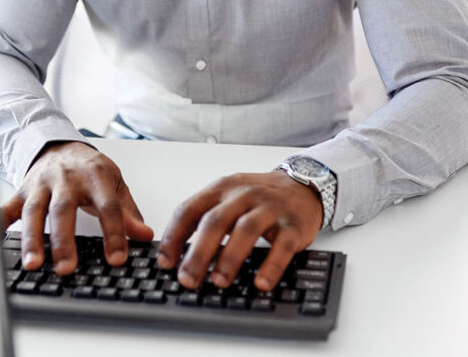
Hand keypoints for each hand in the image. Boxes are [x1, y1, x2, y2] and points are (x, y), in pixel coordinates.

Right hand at [0, 141, 152, 274]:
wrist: (60, 146)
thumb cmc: (90, 169)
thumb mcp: (115, 185)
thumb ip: (128, 211)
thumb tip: (144, 235)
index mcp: (95, 176)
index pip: (107, 206)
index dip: (114, 232)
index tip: (117, 258)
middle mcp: (66, 179)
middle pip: (63, 209)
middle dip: (64, 240)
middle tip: (67, 268)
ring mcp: (41, 184)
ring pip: (33, 211)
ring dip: (32, 238)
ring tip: (33, 264)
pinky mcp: (21, 190)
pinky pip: (6, 207)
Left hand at [157, 171, 322, 292]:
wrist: (302, 185)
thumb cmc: (258, 197)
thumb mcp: (227, 198)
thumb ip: (204, 219)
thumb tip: (176, 255)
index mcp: (221, 188)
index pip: (189, 210)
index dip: (173, 237)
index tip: (165, 262)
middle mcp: (243, 195)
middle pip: (215, 221)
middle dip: (198, 253)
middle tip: (187, 279)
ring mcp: (269, 208)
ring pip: (245, 230)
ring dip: (229, 258)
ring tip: (219, 281)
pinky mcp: (293, 224)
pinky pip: (282, 246)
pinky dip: (271, 266)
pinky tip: (261, 283)